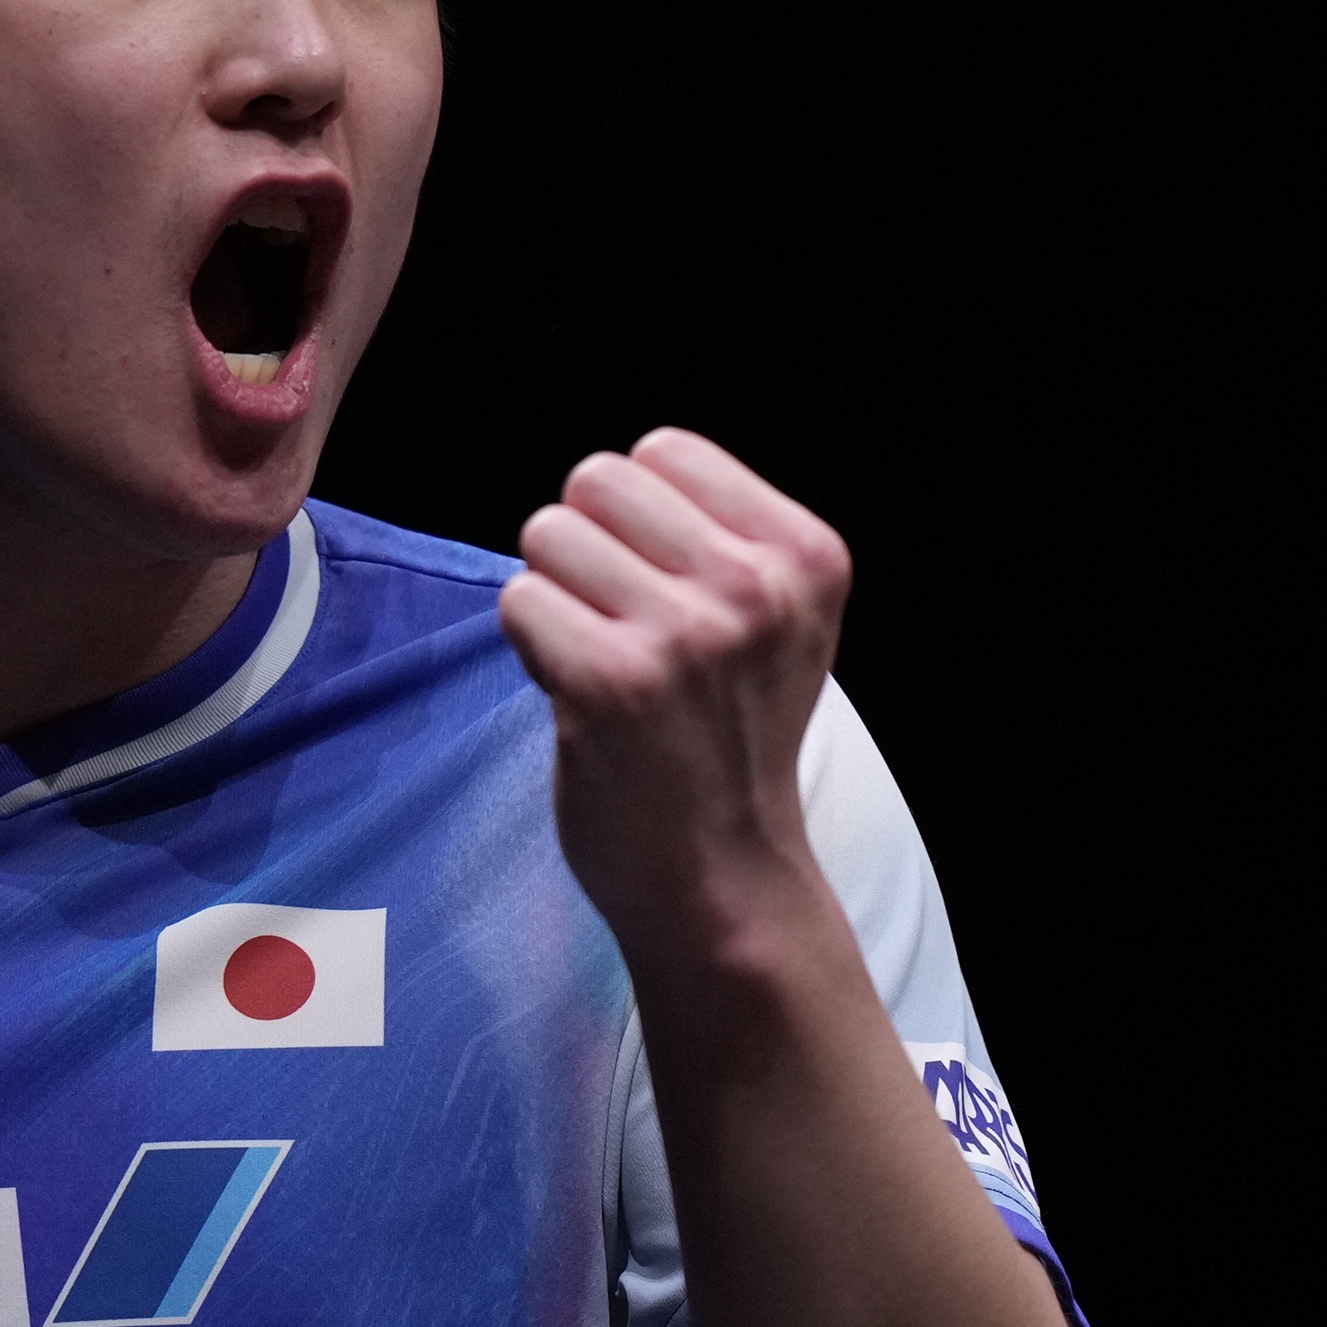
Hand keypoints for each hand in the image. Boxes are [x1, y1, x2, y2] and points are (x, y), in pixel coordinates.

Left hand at [496, 429, 854, 970]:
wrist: (725, 877)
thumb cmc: (732, 738)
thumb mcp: (779, 620)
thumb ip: (725, 536)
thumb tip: (621, 468)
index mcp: (807, 555)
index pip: (665, 449)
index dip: (638, 515)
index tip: (664, 588)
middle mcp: (756, 588)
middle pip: (598, 478)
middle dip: (587, 542)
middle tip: (617, 621)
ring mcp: (685, 635)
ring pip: (548, 532)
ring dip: (555, 594)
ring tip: (602, 658)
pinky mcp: (611, 683)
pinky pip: (520, 599)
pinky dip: (531, 643)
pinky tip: (577, 695)